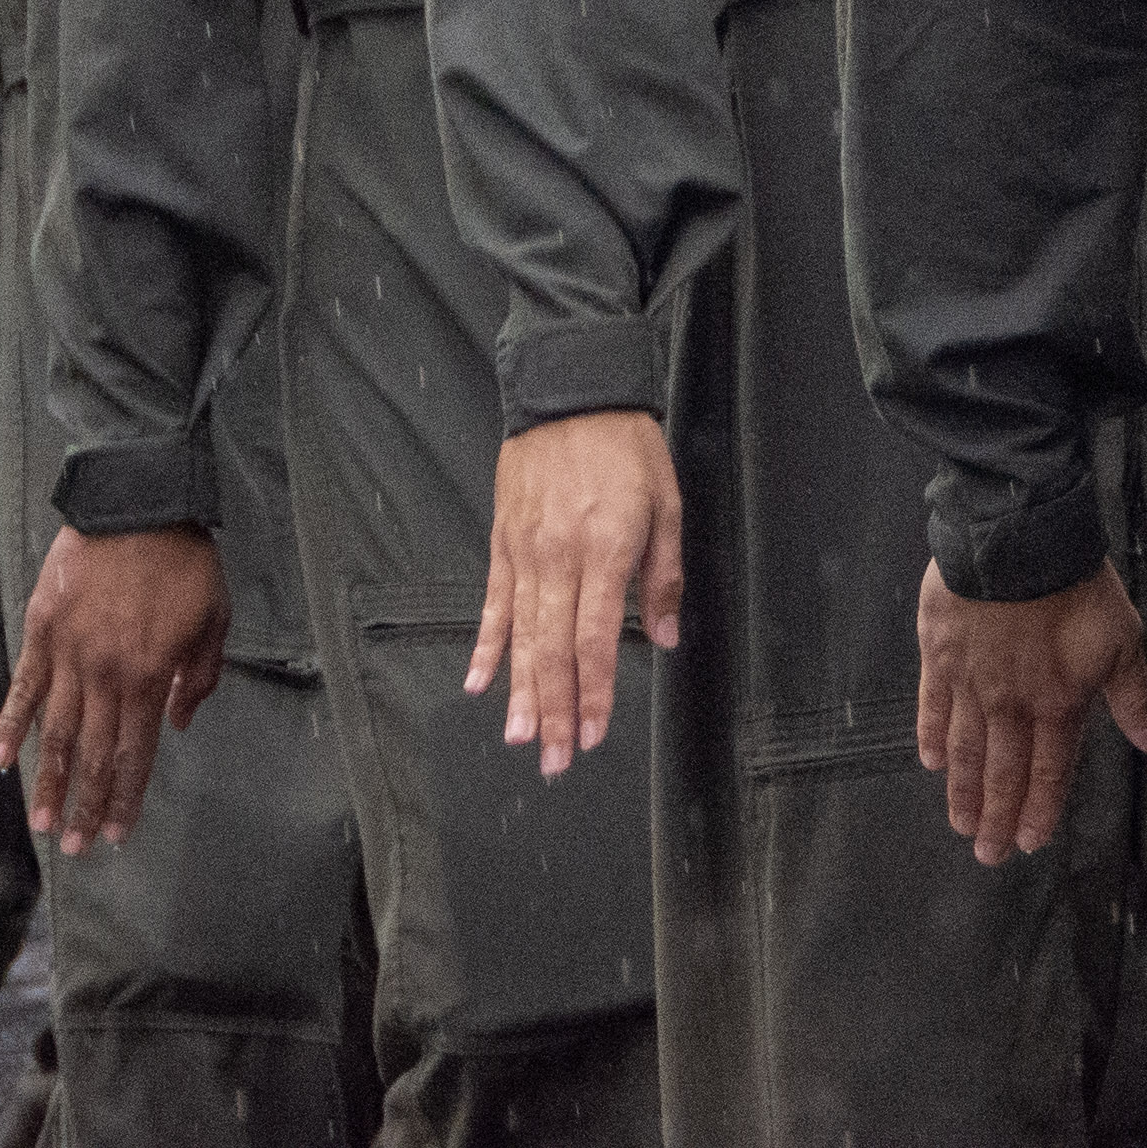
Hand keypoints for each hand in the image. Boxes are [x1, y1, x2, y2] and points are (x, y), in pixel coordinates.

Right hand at [0, 525, 226, 852]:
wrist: (138, 501)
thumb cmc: (184, 558)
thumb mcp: (214, 617)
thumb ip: (200, 675)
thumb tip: (178, 722)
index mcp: (151, 675)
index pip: (135, 751)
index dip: (125, 796)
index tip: (117, 833)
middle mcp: (106, 675)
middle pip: (92, 753)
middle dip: (85, 804)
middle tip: (76, 847)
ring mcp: (69, 654)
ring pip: (54, 732)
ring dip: (47, 782)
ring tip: (42, 824)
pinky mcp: (41, 630)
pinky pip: (24, 687)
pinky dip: (10, 726)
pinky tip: (0, 761)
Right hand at [469, 409, 683, 778]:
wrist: (571, 386)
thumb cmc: (628, 444)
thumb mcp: (667, 503)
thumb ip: (664, 576)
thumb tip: (666, 639)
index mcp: (607, 549)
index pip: (596, 639)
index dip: (593, 693)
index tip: (592, 735)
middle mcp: (560, 556)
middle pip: (553, 649)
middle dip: (553, 711)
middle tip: (553, 761)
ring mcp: (525, 550)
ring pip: (520, 635)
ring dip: (520, 691)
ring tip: (518, 737)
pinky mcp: (503, 540)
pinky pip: (492, 602)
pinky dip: (486, 645)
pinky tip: (479, 682)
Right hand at [916, 559, 1146, 866]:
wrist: (1016, 539)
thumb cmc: (1076, 587)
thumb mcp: (1121, 641)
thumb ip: (1135, 699)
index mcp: (1057, 704)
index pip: (1048, 772)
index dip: (1039, 810)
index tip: (1028, 843)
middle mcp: (1010, 705)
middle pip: (1003, 773)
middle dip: (996, 817)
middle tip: (987, 855)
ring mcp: (970, 682)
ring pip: (966, 750)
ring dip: (963, 791)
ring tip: (960, 824)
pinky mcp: (939, 654)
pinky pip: (932, 706)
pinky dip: (932, 736)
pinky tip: (931, 762)